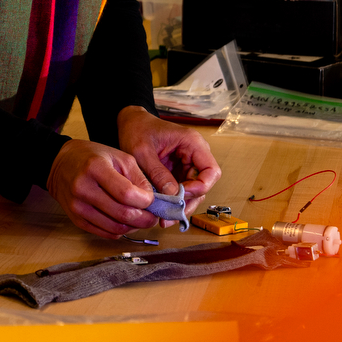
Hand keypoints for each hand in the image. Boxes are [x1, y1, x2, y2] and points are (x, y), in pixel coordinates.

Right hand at [46, 139, 159, 238]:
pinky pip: (105, 233)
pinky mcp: (76, 220)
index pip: (126, 193)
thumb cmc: (93, 157)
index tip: (153, 200)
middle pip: (122, 214)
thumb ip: (138, 177)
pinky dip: (121, 231)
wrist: (61, 164)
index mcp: (96, 168)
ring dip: (134, 227)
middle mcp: (83, 188)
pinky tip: (127, 222)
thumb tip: (152, 200)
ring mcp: (78, 207)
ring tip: (142, 218)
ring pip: (115, 228)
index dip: (145, 201)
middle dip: (145, 218)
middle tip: (154, 215)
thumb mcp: (119, 157)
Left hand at [117, 106, 222, 220]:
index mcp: (192, 143)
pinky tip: (163, 211)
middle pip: (203, 185)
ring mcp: (187, 164)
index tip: (181, 196)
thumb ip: (157, 173)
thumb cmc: (138, 130)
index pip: (211, 171)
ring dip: (181, 205)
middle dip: (188, 202)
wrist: (131, 123)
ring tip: (165, 218)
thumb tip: (172, 194)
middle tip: (171, 215)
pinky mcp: (179, 171)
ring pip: (194, 191)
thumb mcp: (143, 152)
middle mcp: (195, 154)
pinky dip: (174, 202)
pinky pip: (182, 190)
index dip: (200, 187)